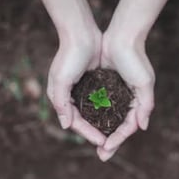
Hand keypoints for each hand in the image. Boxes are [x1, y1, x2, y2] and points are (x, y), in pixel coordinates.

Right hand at [47, 29, 106, 146]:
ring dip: (102, 125)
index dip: (88, 133)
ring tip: (114, 136)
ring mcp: (82, 90)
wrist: (81, 33)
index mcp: (61, 98)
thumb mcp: (61, 79)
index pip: (75, 122)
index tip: (103, 142)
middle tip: (109, 146)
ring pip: (93, 114)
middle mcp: (70, 97)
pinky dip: (107, 111)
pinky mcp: (94, 83)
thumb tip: (65, 125)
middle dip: (95, 134)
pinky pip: (100, 102)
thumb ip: (61, 102)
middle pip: (84, 121)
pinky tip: (118, 118)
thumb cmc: (69, 55)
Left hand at [96, 32, 154, 160]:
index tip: (107, 149)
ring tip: (94, 144)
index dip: (118, 139)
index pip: (128, 127)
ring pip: (107, 119)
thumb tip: (142, 127)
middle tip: (102, 156)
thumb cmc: (135, 58)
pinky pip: (98, 106)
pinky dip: (95, 117)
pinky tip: (87, 124)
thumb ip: (145, 105)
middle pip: (118, 127)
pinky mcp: (104, 86)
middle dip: (111, 142)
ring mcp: (115, 94)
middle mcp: (126, 100)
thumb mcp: (144, 82)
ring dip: (102, 132)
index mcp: (137, 102)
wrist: (123, 36)